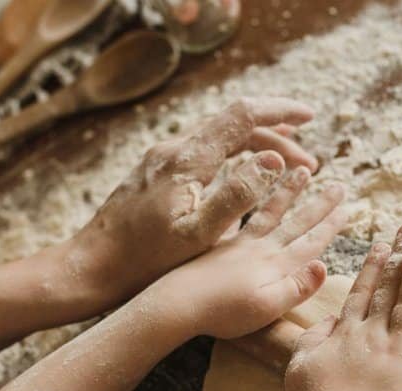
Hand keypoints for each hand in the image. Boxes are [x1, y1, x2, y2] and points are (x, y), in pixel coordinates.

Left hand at [68, 98, 320, 303]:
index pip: (242, 116)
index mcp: (187, 161)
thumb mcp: (198, 235)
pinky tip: (241, 177)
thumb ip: (237, 195)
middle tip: (308, 163)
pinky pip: (202, 152)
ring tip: (285, 168)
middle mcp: (172, 150)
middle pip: (232, 124)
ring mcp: (160, 159)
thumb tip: (272, 160)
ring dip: (255, 147)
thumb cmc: (144, 261)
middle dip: (275, 136)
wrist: (92, 267)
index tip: (309, 117)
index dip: (279, 112)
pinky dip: (232, 157)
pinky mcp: (153, 173)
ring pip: (217, 137)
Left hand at [148, 175, 347, 339]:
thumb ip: (295, 287)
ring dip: (286, 191)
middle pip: (291, 217)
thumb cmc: (217, 311)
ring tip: (301, 171)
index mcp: (271, 261)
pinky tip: (248, 183)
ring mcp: (234, 242)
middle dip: (317, 202)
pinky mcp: (214, 243)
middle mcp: (255, 246)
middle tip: (338, 185)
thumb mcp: (263, 308)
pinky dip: (250, 196)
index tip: (346, 207)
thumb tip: (323, 263)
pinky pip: (238, 211)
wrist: (172, 305)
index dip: (329, 223)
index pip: (307, 235)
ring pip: (266, 208)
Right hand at [284, 225, 401, 390]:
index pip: (361, 292)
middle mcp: (372, 333)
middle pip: (387, 288)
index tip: (382, 245)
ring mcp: (397, 349)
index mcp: (344, 333)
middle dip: (398, 256)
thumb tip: (329, 319)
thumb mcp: (299, 365)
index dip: (372, 267)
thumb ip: (312, 337)